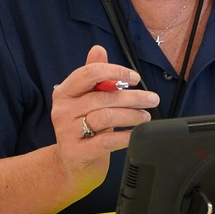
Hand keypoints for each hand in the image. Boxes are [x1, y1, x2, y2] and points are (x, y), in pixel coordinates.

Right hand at [49, 45, 159, 193]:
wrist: (72, 164)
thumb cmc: (84, 128)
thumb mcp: (87, 100)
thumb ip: (94, 76)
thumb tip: (98, 49)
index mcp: (64, 92)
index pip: (88, 73)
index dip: (114, 72)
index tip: (135, 77)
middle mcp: (62, 110)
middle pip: (102, 97)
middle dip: (133, 97)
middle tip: (152, 99)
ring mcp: (67, 132)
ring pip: (105, 117)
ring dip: (132, 115)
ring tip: (145, 116)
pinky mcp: (76, 152)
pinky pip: (106, 141)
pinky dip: (125, 136)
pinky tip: (135, 134)